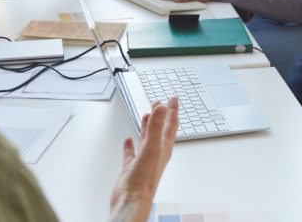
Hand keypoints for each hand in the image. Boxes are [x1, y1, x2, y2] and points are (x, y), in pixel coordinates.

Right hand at [108, 96, 178, 221]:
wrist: (131, 202)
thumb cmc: (144, 181)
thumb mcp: (151, 148)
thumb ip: (156, 127)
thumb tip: (162, 107)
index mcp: (163, 148)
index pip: (171, 125)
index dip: (172, 110)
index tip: (173, 98)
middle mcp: (155, 154)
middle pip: (160, 130)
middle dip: (161, 115)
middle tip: (160, 103)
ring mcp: (144, 161)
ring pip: (147, 140)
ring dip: (147, 127)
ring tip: (147, 115)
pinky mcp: (131, 169)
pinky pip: (131, 153)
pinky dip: (130, 146)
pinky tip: (128, 140)